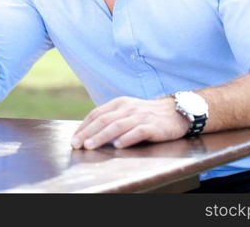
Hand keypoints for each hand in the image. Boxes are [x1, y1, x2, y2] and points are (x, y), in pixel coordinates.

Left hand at [70, 96, 188, 149]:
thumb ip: (111, 118)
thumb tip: (89, 133)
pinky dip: (127, 138)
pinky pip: (138, 131)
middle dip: (88, 133)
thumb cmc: (147, 114)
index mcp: (119, 103)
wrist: (175, 112)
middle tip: (77, 144)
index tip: (74, 138)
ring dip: (102, 136)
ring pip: (117, 126)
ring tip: (91, 145)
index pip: (97, 114)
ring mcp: (140, 116)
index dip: (84, 126)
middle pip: (104, 120)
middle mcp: (128, 108)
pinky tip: (118, 145)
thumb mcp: (127, 111)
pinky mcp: (153, 126)